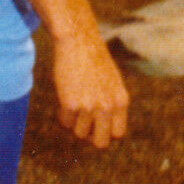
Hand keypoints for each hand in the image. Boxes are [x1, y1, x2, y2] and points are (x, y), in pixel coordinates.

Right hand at [51, 30, 129, 148]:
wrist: (78, 41)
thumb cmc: (93, 59)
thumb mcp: (112, 81)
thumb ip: (111, 103)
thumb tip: (104, 126)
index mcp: (120, 101)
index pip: (118, 134)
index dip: (106, 133)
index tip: (97, 126)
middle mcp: (107, 107)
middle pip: (100, 142)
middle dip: (90, 138)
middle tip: (83, 126)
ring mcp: (89, 107)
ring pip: (79, 133)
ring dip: (74, 124)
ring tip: (73, 105)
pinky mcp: (70, 104)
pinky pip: (65, 122)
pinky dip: (63, 115)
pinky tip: (64, 98)